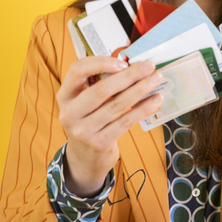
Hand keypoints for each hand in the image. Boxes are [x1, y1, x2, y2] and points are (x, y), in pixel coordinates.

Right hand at [56, 56, 162, 196]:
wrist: (85, 159)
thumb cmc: (90, 122)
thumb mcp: (85, 103)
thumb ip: (99, 85)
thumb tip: (132, 65)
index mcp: (65, 96)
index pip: (77, 70)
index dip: (100, 63)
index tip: (122, 62)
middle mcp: (70, 113)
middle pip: (101, 89)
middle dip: (129, 75)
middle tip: (149, 66)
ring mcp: (83, 130)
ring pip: (116, 105)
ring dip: (140, 90)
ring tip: (156, 79)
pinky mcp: (99, 143)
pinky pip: (125, 121)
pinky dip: (143, 109)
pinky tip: (155, 100)